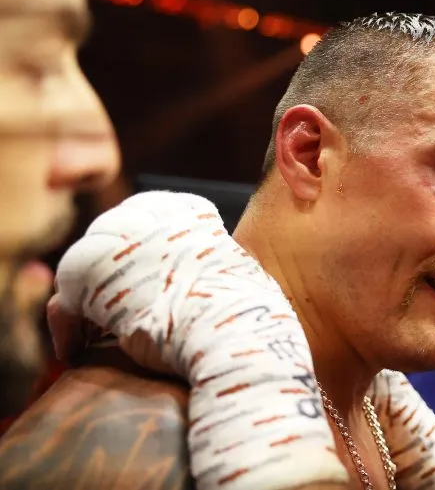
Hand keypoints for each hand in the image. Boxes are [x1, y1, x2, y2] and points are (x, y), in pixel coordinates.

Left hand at [48, 192, 348, 489]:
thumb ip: (211, 265)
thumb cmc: (244, 315)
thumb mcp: (234, 273)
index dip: (143, 247)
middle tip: (113, 307)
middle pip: (111, 232)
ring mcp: (119, 240)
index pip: (152, 213)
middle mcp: (152, 215)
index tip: (143, 279)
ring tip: (94, 330)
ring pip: (84, 261)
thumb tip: (215, 281)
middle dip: (108, 268)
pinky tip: (77, 348)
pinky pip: (62, 297)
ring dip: (87, 296)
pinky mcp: (90, 273)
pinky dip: (66, 326)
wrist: (232, 336)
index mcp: (189, 212)